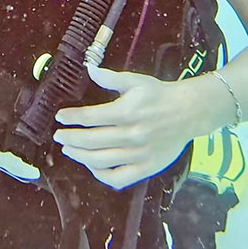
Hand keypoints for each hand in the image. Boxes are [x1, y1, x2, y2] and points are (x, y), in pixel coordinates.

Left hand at [53, 65, 191, 189]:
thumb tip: (89, 69)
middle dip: (70, 138)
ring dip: (80, 156)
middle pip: (91, 141)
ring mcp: (139, 154)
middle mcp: (131, 135)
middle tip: (59, 136)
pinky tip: (93, 166)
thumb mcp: (135, 80)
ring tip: (69, 150)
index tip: (60, 117)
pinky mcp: (147, 168)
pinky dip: (102, 175)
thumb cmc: (160, 94)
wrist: (189, 112)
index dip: (72, 118)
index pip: (90, 118)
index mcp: (126, 112)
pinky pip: (119, 178)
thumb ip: (110, 77)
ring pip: (101, 161)